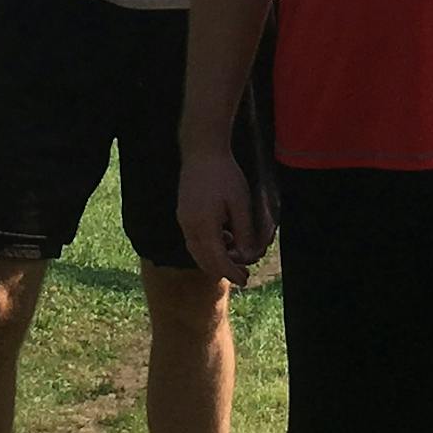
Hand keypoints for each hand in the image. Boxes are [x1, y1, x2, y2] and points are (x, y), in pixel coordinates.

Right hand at [176, 148, 272, 285]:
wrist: (202, 152)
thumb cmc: (225, 175)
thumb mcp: (241, 204)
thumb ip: (244, 232)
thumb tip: (248, 255)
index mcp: (204, 226)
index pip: (217, 260)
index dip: (232, 273)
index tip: (245, 280)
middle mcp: (189, 226)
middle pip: (204, 260)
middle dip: (223, 270)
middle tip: (243, 274)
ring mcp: (184, 220)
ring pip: (197, 252)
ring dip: (215, 259)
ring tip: (235, 258)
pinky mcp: (184, 214)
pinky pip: (194, 240)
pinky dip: (209, 247)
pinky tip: (224, 240)